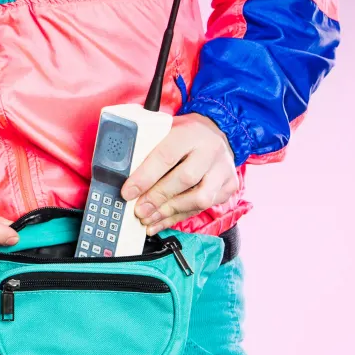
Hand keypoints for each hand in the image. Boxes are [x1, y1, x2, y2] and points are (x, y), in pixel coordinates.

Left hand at [120, 113, 238, 234]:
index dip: (145, 177)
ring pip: (199, 198)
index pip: (166, 156)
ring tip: (150, 218)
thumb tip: (125, 176)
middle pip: (184, 180)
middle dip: (157, 199)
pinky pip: (204, 208)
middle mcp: (211, 150)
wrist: (217, 132)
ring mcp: (224, 169)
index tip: (128, 192)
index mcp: (190, 132)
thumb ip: (148, 150)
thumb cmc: (185, 135)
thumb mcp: (166, 132)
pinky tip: (163, 221)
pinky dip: (180, 217)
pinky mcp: (229, 186)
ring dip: (170, 212)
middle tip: (139, 211)